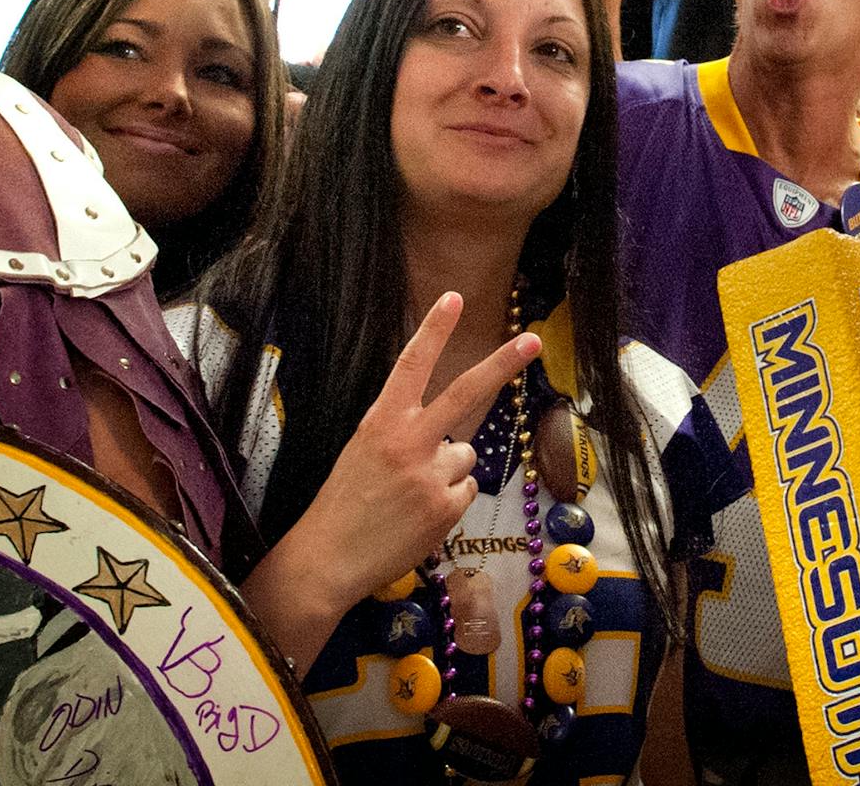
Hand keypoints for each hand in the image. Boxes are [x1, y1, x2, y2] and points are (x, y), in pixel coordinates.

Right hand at [291, 294, 540, 608]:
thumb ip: (405, 433)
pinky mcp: (448, 507)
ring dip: (448, 472)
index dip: (433, 330)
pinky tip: (419, 517)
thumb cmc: (343, 505)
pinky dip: (449, 501)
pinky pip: (465, 489)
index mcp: (381, 423)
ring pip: (465, 455)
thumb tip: (452, 433)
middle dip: (503, 363)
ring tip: (411, 496)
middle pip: (466, 392)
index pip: (411, 365)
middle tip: (533, 339)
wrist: (325, 562)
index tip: (453, 298)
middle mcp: (409, 442)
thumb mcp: (363, 452)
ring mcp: (431, 475)